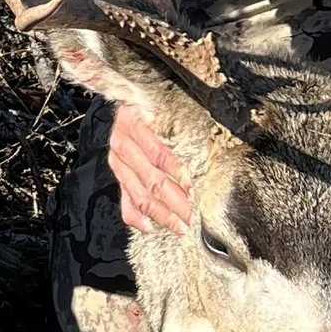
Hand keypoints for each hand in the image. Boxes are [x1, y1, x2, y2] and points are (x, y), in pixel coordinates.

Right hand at [108, 99, 193, 235]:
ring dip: (162, 215)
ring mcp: (118, 164)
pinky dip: (138, 218)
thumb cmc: (149, 105)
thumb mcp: (163, 106)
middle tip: (193, 218)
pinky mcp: (118, 178)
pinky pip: (125, 203)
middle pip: (151, 180)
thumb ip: (181, 124)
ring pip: (140, 197)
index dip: (178, 173)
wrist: (124, 104)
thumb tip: (212, 145)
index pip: (159, 154)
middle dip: (175, 203)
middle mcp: (122, 146)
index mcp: (133, 124)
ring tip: (180, 227)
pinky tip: (152, 227)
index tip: (195, 189)